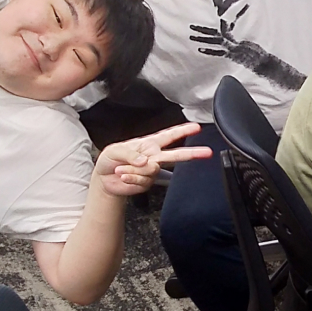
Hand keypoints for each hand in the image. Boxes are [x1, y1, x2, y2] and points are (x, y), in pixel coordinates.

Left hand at [94, 123, 212, 196]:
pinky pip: (143, 180)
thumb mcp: (115, 150)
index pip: (168, 136)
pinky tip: (124, 175)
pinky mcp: (147, 183)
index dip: (182, 131)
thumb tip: (145, 161)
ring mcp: (151, 171)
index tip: (196, 127)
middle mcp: (153, 156)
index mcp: (148, 144)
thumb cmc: (110, 159)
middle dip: (193, 153)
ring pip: (151, 170)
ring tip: (122, 169)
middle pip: (176, 155)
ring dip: (133, 170)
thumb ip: (130, 154)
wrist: (104, 179)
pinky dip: (131, 178)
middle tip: (206, 152)